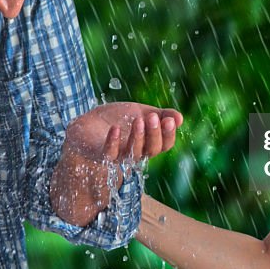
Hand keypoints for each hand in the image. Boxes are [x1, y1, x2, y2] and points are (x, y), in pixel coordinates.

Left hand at [63, 102, 182, 166]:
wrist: (89, 123)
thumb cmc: (118, 119)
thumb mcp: (142, 113)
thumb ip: (161, 115)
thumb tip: (180, 118)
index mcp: (148, 143)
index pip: (164, 144)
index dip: (169, 134)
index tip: (170, 119)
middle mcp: (136, 152)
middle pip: (152, 150)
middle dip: (155, 134)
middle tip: (154, 117)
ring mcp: (119, 155)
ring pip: (134, 153)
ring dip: (138, 137)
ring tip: (138, 120)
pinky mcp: (101, 155)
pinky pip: (109, 154)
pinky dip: (112, 141)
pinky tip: (115, 128)